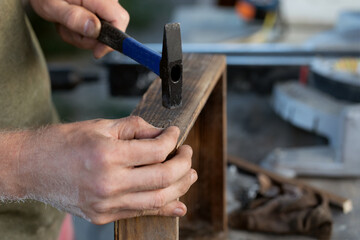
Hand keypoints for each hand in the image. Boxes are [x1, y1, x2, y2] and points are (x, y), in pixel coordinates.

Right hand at [15, 117, 196, 223]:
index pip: (156, 150)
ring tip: (189, 174)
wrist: (32, 167)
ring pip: (158, 200)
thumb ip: (136, 129)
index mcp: (107, 155)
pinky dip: (164, 208)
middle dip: (183, 164)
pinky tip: (178, 202)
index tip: (175, 133)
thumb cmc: (63, 143)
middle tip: (187, 153)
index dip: (172, 140)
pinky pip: (141, 213)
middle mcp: (108, 183)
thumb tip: (162, 134)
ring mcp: (106, 204)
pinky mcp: (103, 216)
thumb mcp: (101, 127)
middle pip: (163, 178)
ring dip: (180, 186)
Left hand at [28, 0, 129, 57]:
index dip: (112, 39)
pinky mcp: (98, 11)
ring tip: (65, 24)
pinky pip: (95, 30)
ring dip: (81, 36)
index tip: (97, 52)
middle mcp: (105, 0)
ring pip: (101, 33)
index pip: (120, 20)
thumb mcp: (52, 6)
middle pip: (111, 30)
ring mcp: (103, 6)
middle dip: (89, 39)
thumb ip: (73, 17)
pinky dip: (80, 32)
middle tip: (68, 30)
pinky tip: (69, 22)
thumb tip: (95, 30)